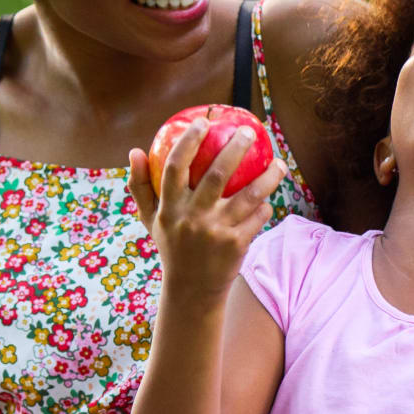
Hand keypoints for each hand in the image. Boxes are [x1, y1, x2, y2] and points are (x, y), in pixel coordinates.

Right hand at [126, 116, 283, 303]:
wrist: (191, 291)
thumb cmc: (172, 246)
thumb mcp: (150, 220)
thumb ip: (140, 186)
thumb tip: (135, 150)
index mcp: (170, 208)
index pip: (175, 167)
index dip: (188, 141)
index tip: (203, 122)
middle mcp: (192, 218)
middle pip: (216, 175)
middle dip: (235, 148)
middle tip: (248, 131)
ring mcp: (216, 232)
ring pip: (248, 196)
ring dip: (268, 177)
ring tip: (279, 162)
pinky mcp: (236, 246)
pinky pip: (257, 217)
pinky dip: (265, 206)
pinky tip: (270, 197)